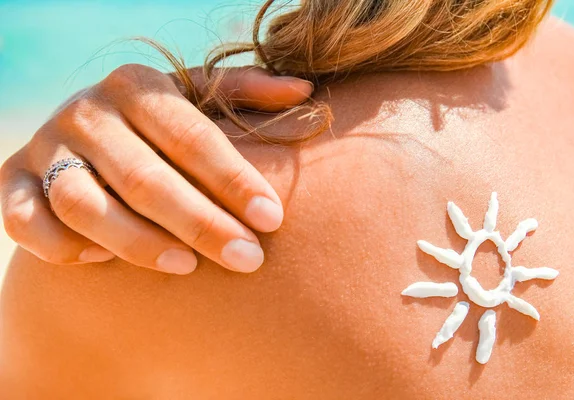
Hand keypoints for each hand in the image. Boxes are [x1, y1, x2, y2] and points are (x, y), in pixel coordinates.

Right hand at [0, 64, 312, 273]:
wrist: (88, 140)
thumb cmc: (160, 127)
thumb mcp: (198, 99)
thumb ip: (244, 93)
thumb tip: (305, 91)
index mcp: (137, 86)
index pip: (191, 136)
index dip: (233, 180)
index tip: (272, 220)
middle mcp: (86, 112)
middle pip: (145, 177)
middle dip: (200, 224)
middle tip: (248, 259)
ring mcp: (45, 148)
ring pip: (84, 204)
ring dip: (137, 243)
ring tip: (187, 268)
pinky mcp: (8, 182)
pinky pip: (25, 223)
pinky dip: (61, 247)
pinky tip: (103, 263)